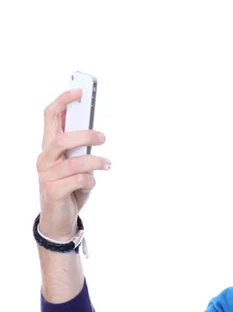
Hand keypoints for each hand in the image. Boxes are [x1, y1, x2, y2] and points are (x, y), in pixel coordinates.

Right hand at [37, 88, 110, 240]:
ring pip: (75, 162)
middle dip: (86, 135)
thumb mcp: (76, 164)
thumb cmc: (70, 187)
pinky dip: (90, 181)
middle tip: (103, 137)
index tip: (80, 91)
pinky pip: (79, 180)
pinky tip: (91, 184)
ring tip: (107, 164)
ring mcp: (46, 175)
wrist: (60, 219)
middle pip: (63, 138)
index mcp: (50, 147)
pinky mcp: (53, 191)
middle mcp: (45, 158)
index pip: (50, 116)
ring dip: (96, 162)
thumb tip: (95, 133)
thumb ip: (80, 149)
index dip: (63, 101)